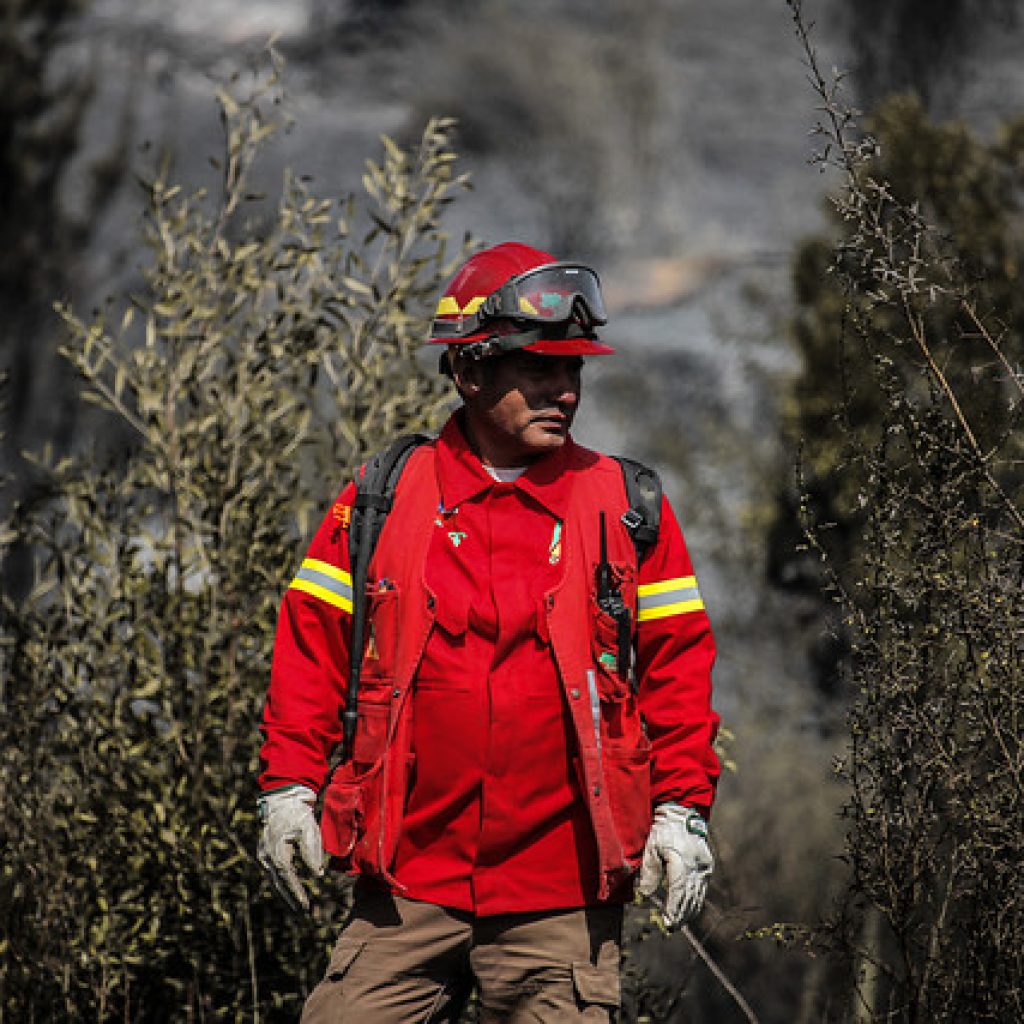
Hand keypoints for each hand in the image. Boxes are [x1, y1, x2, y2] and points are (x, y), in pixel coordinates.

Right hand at [257, 785, 323, 912]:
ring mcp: (263, 855)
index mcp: (277, 850)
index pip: (288, 877)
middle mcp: (266, 855)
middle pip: (278, 883)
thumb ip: (312, 852)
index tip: (306, 905)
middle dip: (291, 898)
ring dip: (285, 893)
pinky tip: (291, 891)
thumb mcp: (309, 830)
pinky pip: (273, 873)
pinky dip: (282, 883)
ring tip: (298, 906)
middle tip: (303, 912)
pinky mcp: (264, 853)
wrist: (283, 802)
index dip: (296, 892)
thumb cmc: (299, 815)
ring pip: (274, 880)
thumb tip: (318, 875)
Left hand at [637, 803, 712, 928]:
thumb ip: (649, 871)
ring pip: (698, 895)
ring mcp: (704, 866)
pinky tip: (689, 909)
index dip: (674, 909)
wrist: (682, 814)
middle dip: (681, 914)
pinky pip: (702, 888)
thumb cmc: (663, 829)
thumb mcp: (651, 847)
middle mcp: (696, 865)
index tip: (668, 923)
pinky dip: (695, 900)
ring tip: (678, 922)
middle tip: (671, 927)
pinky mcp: (707, 866)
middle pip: (689, 897)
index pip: (678, 891)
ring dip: (689, 910)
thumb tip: (646, 894)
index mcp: (681, 860)